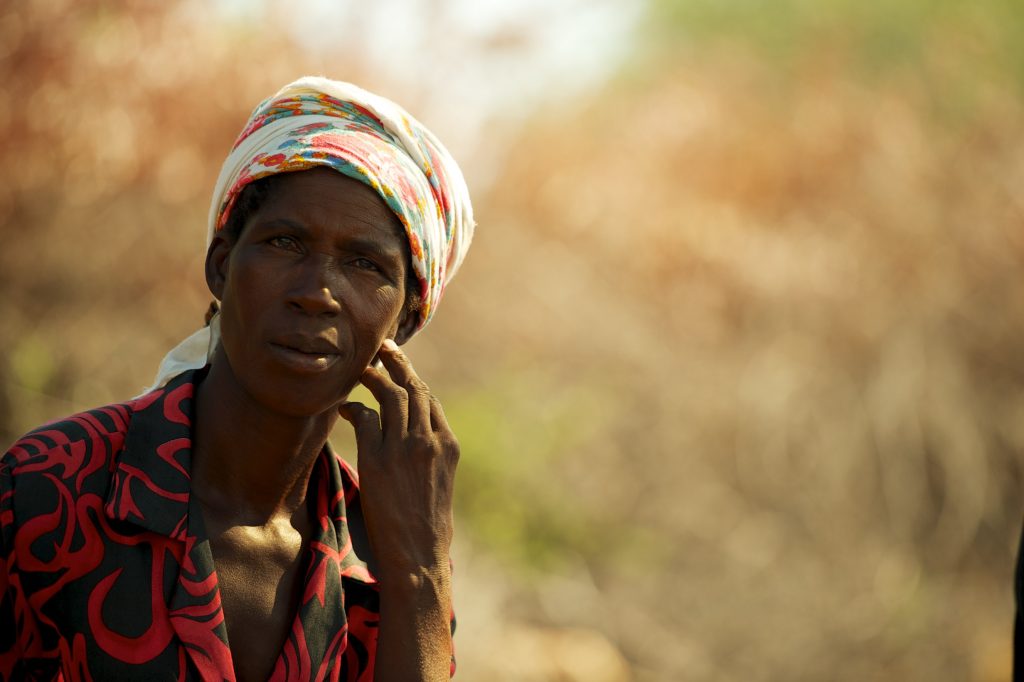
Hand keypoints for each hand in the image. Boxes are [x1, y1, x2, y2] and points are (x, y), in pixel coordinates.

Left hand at [337, 338, 458, 579]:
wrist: (418, 555)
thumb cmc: (427, 529)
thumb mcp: (439, 486)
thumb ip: (427, 458)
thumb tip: (410, 447)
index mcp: (448, 446)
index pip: (431, 402)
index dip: (413, 381)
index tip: (400, 370)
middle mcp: (430, 440)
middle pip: (414, 388)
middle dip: (398, 364)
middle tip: (382, 349)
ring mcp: (405, 448)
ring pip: (391, 396)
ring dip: (374, 377)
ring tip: (359, 368)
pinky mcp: (379, 459)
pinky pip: (366, 418)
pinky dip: (355, 408)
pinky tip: (346, 409)